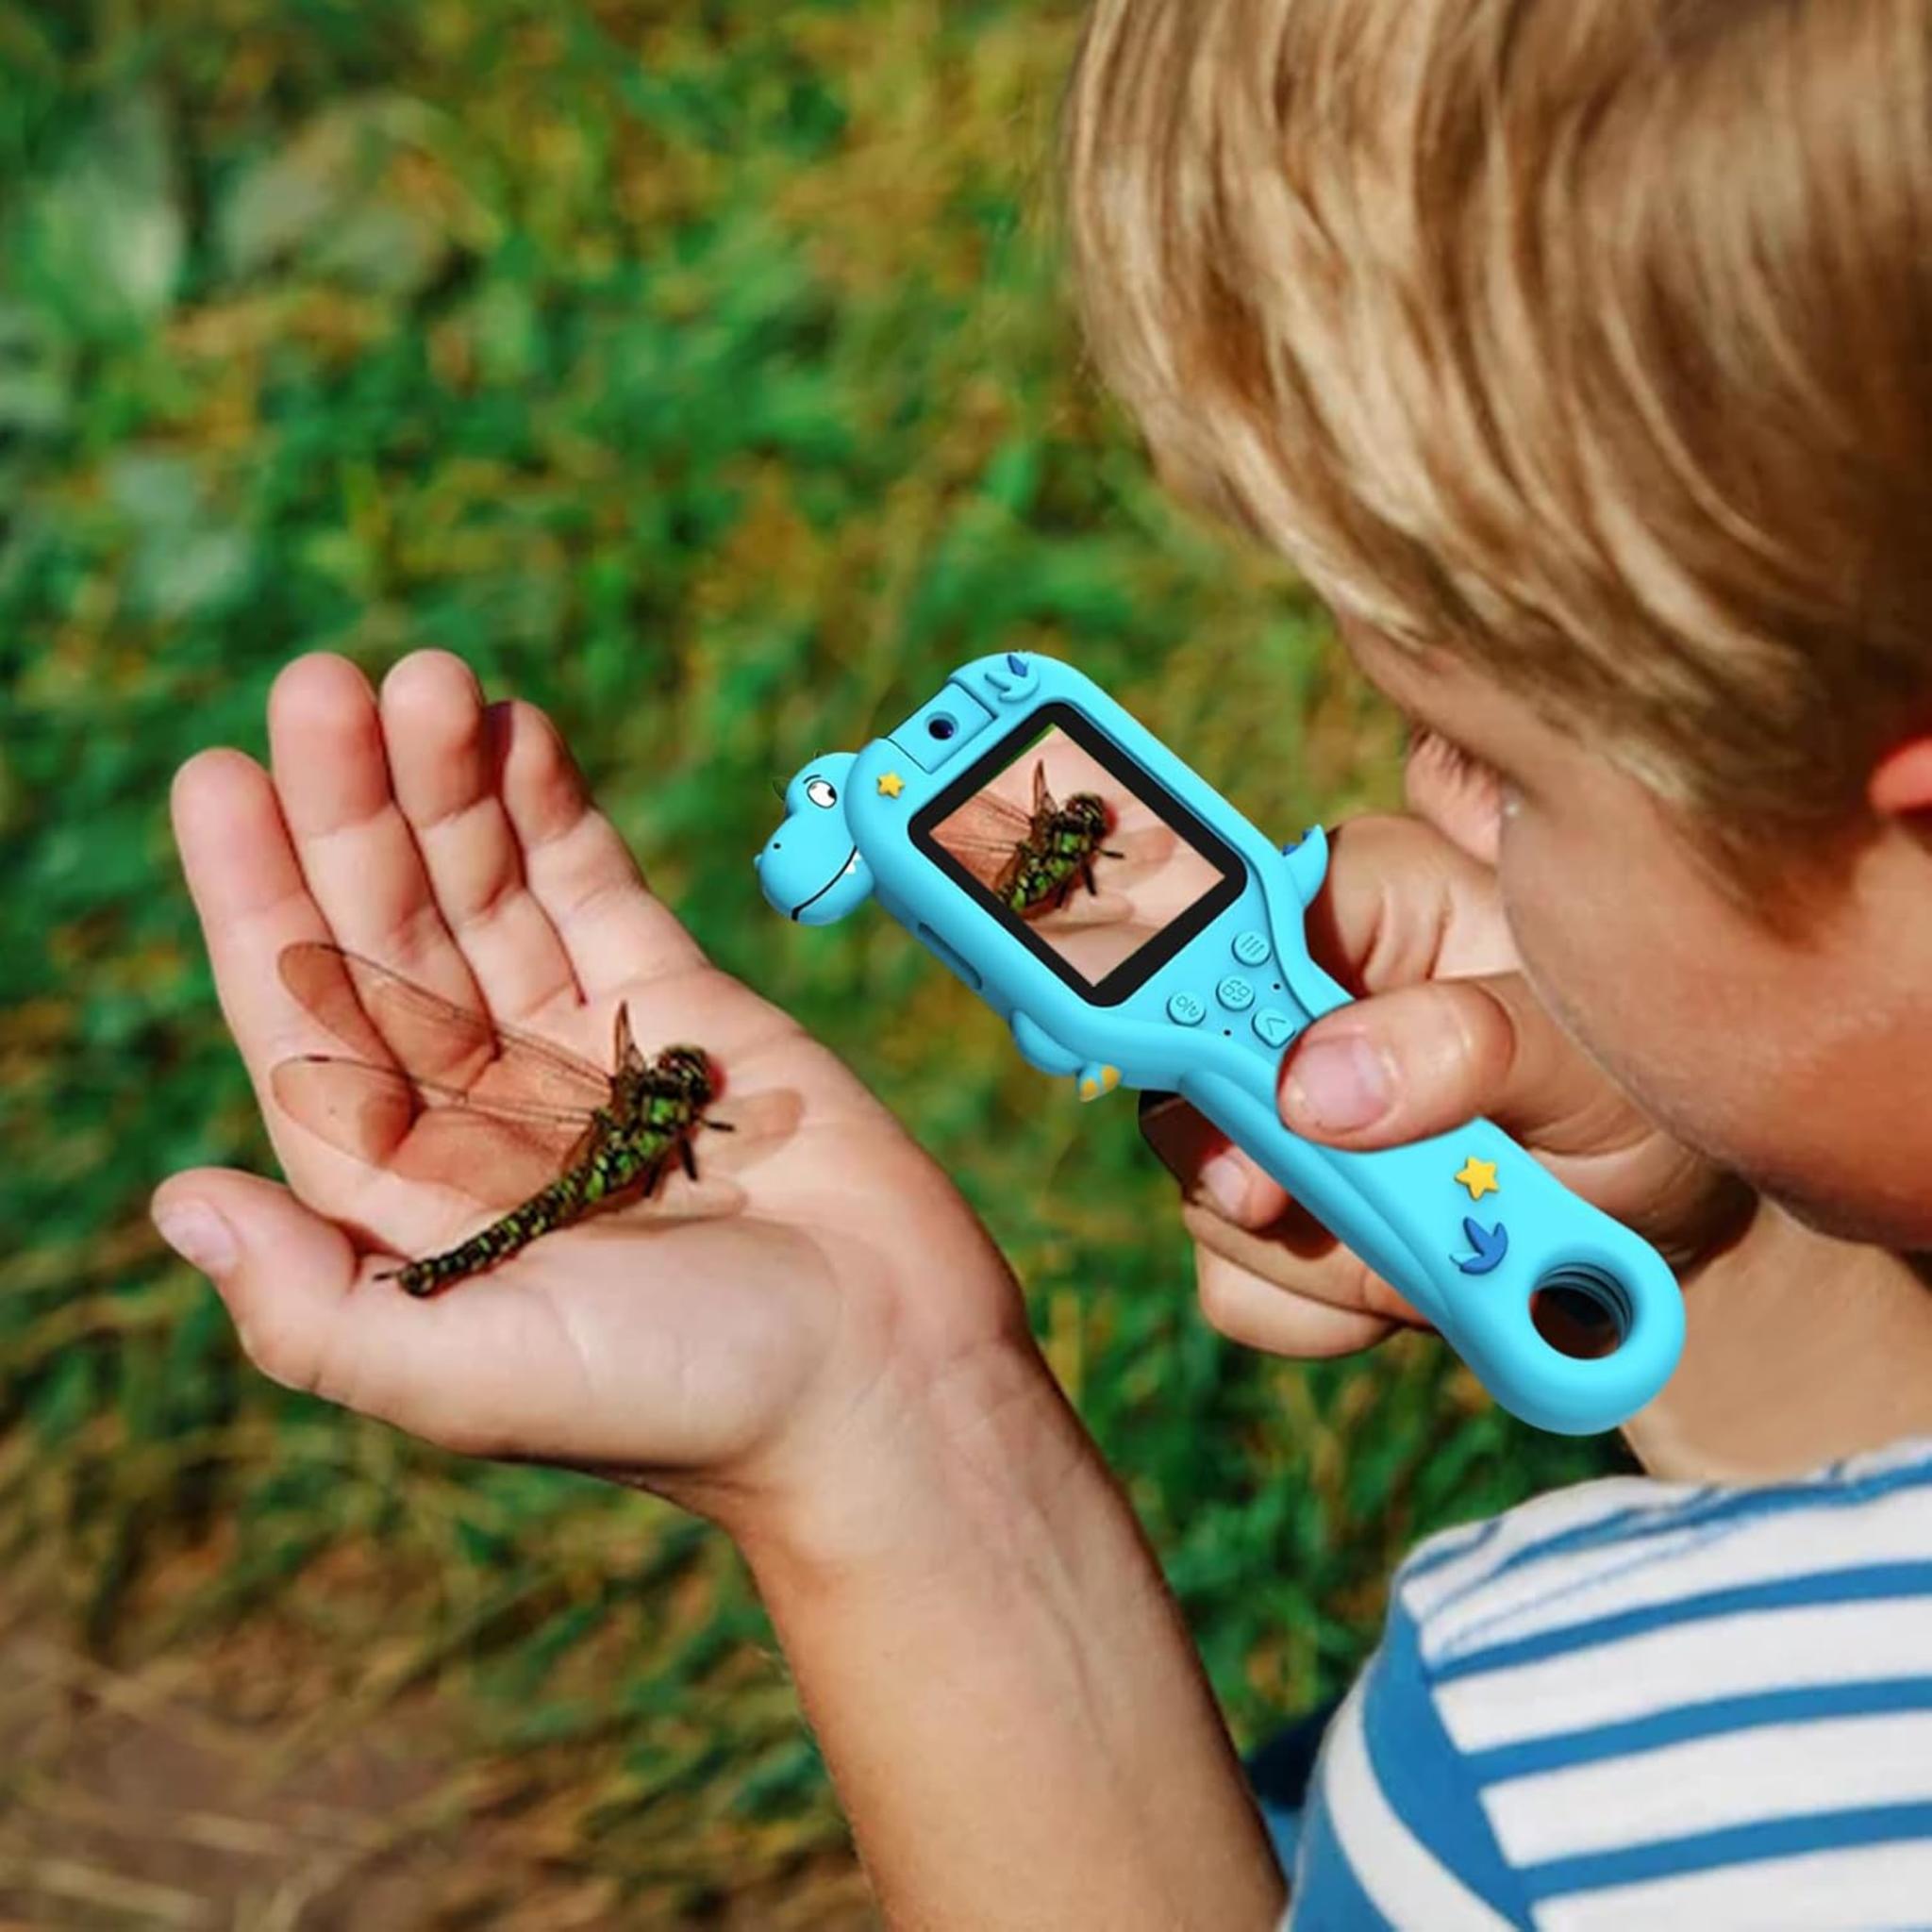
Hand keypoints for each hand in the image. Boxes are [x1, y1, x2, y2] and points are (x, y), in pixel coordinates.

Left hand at [151, 652, 1032, 1553]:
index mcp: (408, 1196)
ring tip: (422, 676)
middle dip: (352, 807)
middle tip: (323, 684)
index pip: (302, 1021)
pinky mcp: (684, 1011)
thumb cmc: (686, 1402)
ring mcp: (581, 1050)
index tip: (221, 777)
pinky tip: (515, 733)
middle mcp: (479, 1112)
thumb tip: (175, 1200)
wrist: (885, 1383)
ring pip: (489, 893)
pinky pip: (600, 893)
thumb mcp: (475, 1379)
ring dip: (448, 785)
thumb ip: (316, 1307)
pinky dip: (555, 814)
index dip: (255, 898)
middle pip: (389, 932)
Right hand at [1142, 811, 1756, 1359]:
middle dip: (1266, 1167)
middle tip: (1308, 1207)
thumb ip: (1466, 1046)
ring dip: (1320, 1253)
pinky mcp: (1287, 1213)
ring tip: (1445, 1253)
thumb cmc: (1657, 1098)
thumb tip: (1309, 1082)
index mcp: (1365, 905)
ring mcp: (1284, 1114)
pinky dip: (1322, 1312)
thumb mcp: (1591, 1059)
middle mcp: (1301, 999)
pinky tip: (1409, 1297)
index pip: (1225, 924)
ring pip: (1210, 1190)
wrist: (1683, 1231)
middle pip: (1190, 1072)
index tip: (1236, 1095)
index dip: (1199, 1002)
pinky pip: (1237, 1279)